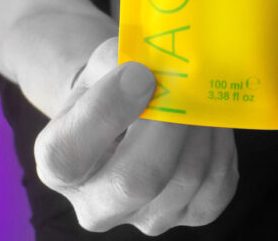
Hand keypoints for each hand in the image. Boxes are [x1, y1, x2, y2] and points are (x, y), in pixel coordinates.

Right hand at [33, 36, 238, 234]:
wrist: (128, 112)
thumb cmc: (110, 83)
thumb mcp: (101, 64)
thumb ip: (118, 62)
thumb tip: (154, 67)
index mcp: (58, 165)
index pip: (68, 155)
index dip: (106, 112)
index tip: (138, 73)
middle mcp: (95, 205)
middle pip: (134, 180)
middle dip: (166, 125)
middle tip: (182, 84)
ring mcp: (144, 217)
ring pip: (183, 180)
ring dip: (199, 127)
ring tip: (201, 91)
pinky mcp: (189, 215)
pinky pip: (216, 186)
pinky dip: (219, 146)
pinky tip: (210, 118)